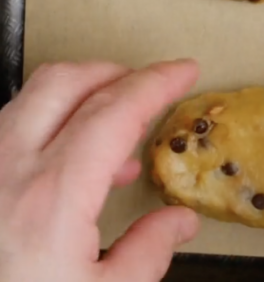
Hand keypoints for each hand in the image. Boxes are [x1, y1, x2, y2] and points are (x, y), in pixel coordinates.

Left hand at [0, 59, 200, 281]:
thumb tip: (178, 222)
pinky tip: (65, 164)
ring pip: (29, 99)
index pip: (116, 110)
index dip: (158, 82)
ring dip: (78, 95)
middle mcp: (6, 170)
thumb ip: (147, 254)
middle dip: (115, 71)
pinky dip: (46, 125)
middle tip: (148, 85)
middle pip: (66, 81)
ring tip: (112, 127)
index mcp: (51, 197)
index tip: (185, 72)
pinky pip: (7, 130)